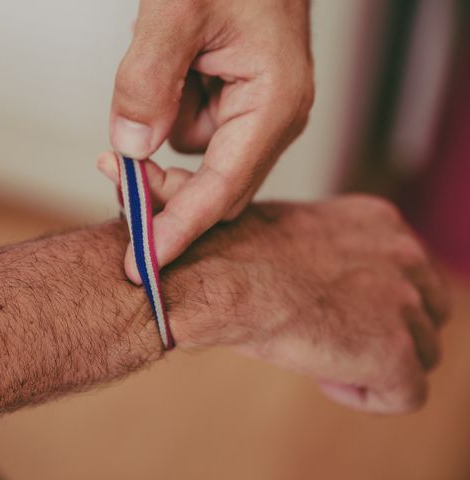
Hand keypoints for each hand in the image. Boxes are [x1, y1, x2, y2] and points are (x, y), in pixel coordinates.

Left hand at [107, 0, 313, 283]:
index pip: (221, 190)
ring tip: (152, 78)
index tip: (140, 266)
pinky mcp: (234, 105)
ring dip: (156, 144)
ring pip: (194, 162)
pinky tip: (168, 74)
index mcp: (273, 103)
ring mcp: (255, 114)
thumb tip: (130, 149)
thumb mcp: (176, 7)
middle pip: (211, 189)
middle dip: (160, 189)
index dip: (178, 230)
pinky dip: (163, 119)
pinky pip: (188, 132)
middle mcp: (271, 119)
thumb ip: (148, 80)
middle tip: (109, 169)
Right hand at [163, 193, 449, 412]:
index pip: (409, 273)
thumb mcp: (295, 237)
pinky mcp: (394, 351)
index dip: (377, 302)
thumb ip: (329, 255)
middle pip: (427, 312)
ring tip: (320, 358)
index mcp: (379, 222)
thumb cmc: (234, 256)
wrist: (221, 278)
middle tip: (334, 339)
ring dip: (374, 363)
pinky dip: (366, 395)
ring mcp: (403, 303)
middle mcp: (405, 255)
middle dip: (389, 332)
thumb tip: (322, 284)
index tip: (332, 311)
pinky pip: (406, 394)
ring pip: (422, 353)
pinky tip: (323, 378)